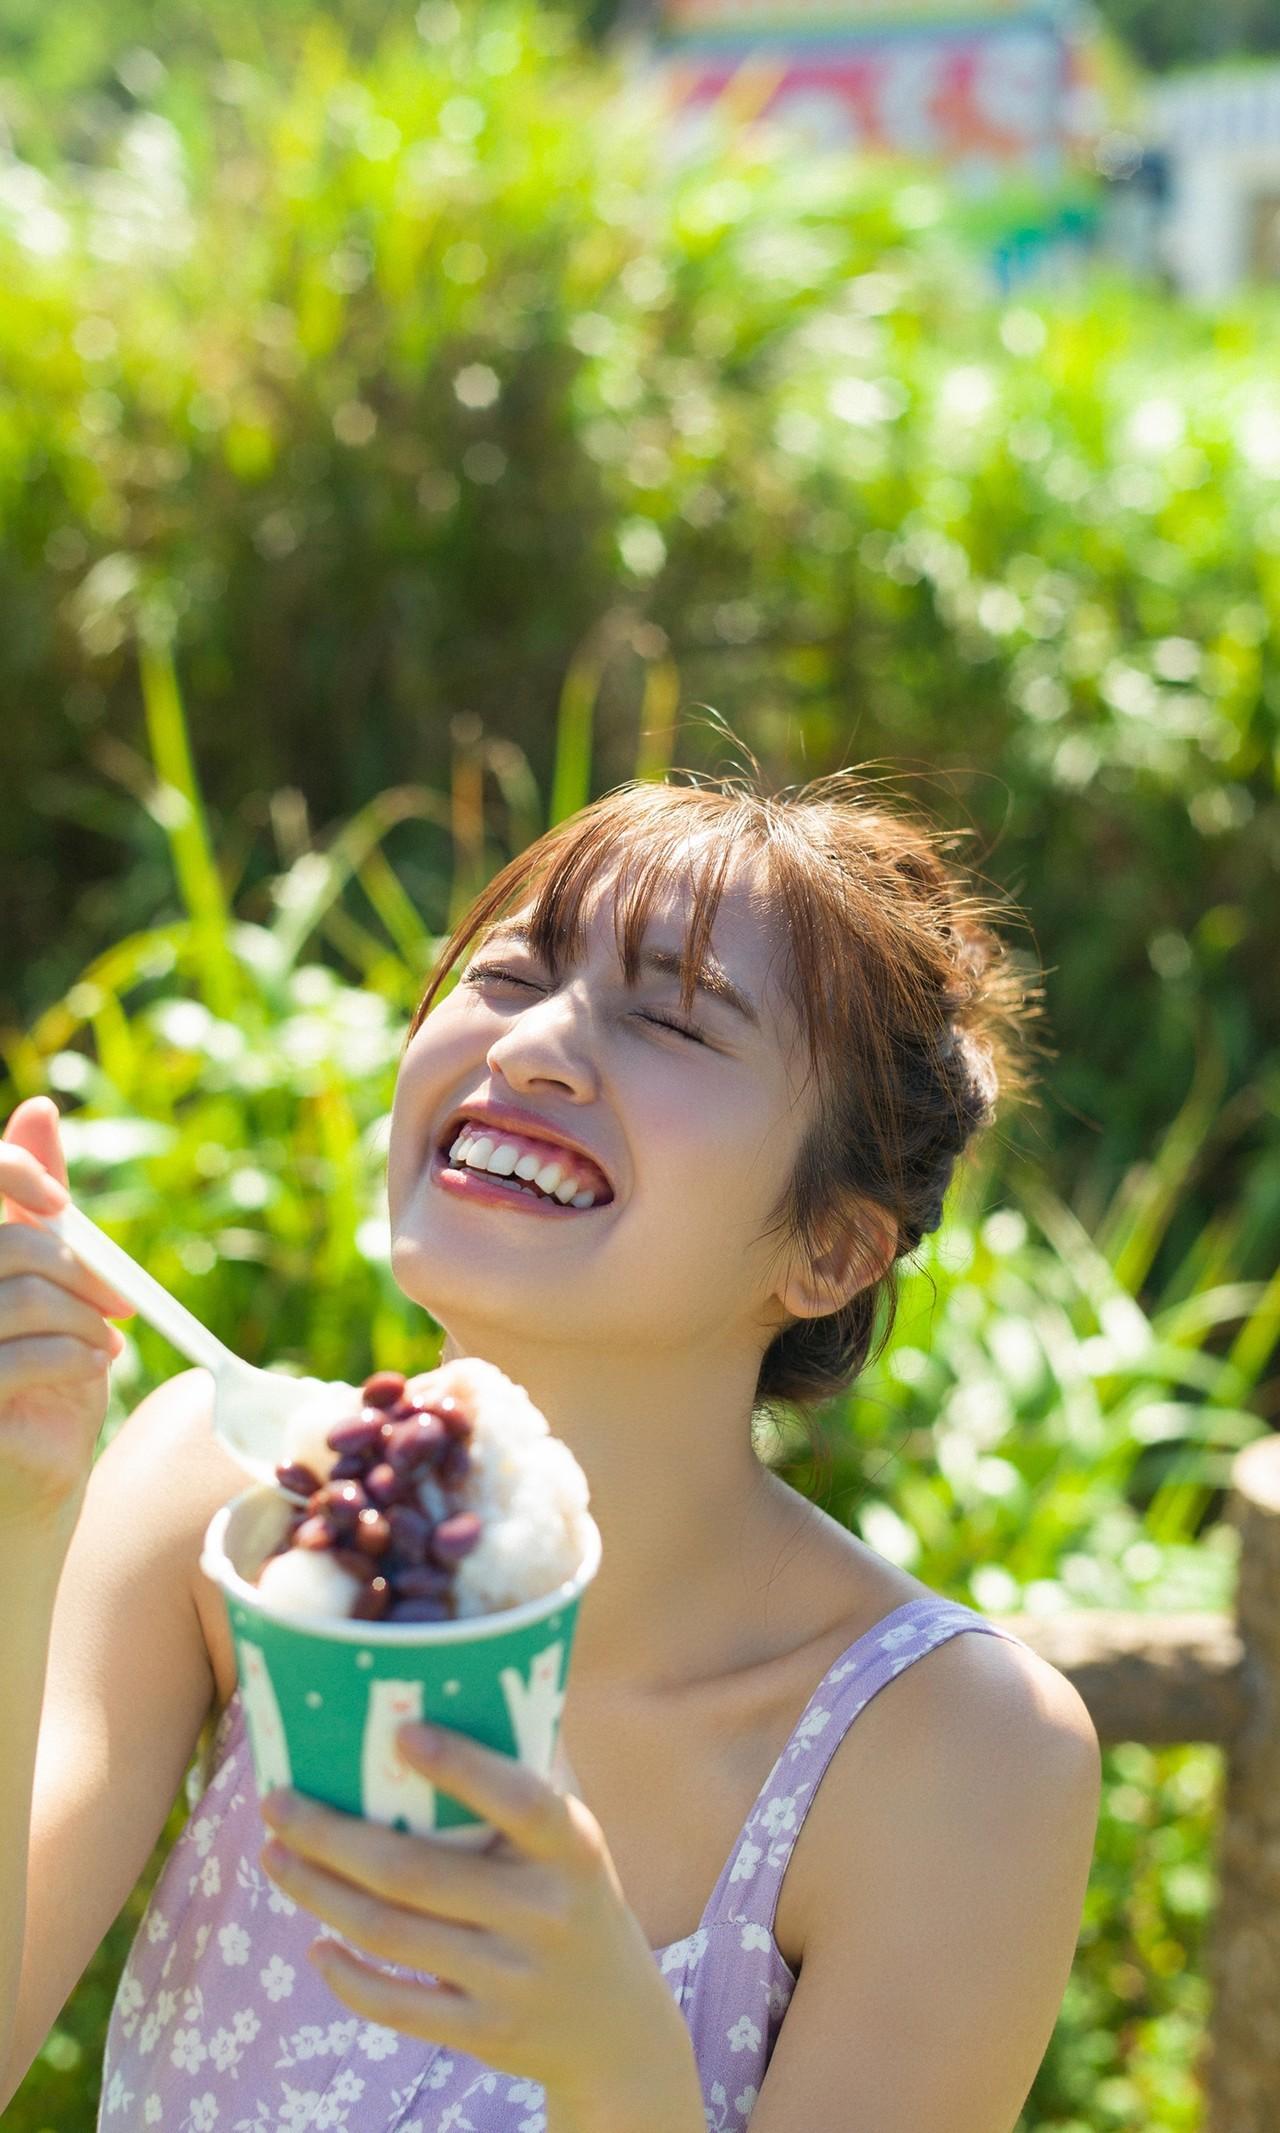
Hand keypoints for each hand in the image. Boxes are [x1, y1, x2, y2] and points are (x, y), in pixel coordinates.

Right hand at [0, 1096, 133, 1528]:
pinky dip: (73, 1357)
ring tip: (102, 1346)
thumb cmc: (36, 1387)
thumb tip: (39, 1112)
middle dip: (78, 1267)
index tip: (60, 1205)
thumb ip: (36, 1211)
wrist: (27, 1496)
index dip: (13, 1174)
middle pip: (9, 1244)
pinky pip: (17, 1360)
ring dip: (83, 1318)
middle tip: (118, 1303)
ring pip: (20, 1296)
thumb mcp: (47, 1291)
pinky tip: (92, 1373)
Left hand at [259, 1719, 702, 2124]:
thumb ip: (530, 1776)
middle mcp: (543, 1912)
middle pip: (414, 1872)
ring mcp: (512, 1978)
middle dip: (330, 1834)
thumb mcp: (573, 1843)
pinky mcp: (484, 2032)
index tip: (400, 1731)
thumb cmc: (575, 1900)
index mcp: (572, 1848)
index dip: (461, 1766)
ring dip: (318, 1892)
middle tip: (276, 1801)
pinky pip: (397, 2005)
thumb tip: (465, 1686)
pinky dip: (346, 1977)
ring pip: (391, 1932)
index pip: (519, 1799)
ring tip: (274, 1856)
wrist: (618, 2029)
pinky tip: (315, 1943)